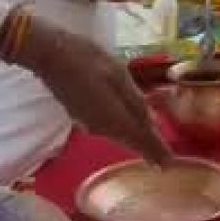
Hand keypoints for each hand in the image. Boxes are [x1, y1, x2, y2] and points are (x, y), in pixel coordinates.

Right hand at [17, 17, 172, 164]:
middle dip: (147, 149)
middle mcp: (102, 128)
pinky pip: (107, 128)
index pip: (141, 141)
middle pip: (129, 141)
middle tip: (163, 160)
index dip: (157, 153)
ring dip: (134, 140)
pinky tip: (126, 124)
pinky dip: (121, 130)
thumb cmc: (88, 60)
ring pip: (118, 135)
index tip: (169, 165)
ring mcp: (88, 123)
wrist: (50, 55)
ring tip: (150, 144)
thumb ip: (134, 101)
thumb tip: (150, 122)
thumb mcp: (118, 75)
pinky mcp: (79, 116)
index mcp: (115, 118)